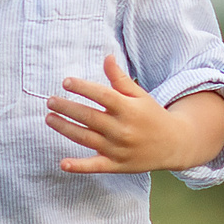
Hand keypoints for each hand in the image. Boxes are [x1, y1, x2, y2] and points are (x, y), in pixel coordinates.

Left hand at [45, 55, 223, 173]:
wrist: (174, 144)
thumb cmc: (152, 115)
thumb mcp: (139, 94)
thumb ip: (120, 78)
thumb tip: (107, 57)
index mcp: (128, 109)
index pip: (102, 96)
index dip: (83, 88)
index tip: (66, 82)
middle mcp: (122, 129)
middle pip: (89, 117)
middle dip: (67, 108)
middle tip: (50, 101)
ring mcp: (118, 149)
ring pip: (86, 138)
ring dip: (65, 128)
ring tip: (49, 118)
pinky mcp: (116, 165)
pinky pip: (95, 166)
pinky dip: (79, 166)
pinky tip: (63, 163)